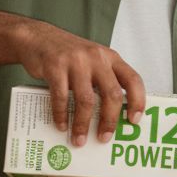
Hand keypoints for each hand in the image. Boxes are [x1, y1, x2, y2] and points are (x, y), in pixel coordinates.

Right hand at [13, 19, 144, 145]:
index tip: (134, 120)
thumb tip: (112, 116)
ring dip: (83, 124)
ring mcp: (76, 62)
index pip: (133, 80)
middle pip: (111, 94)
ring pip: (86, 99)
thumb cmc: (70, 55)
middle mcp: (97, 58)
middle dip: (109, 120)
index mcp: (112, 58)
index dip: (137, 101)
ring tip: (79, 139)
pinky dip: (61, 115)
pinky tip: (62, 125)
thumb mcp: (94, 61)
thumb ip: (105, 80)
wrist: (38, 38)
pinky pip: (61, 97)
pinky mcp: (55, 66)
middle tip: (104, 138)